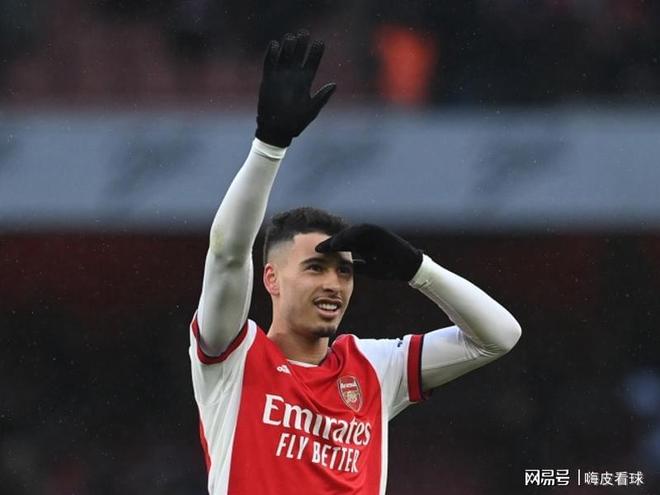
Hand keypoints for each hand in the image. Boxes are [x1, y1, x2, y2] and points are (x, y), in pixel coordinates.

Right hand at [255, 30, 336, 147]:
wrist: (277, 130)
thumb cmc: (296, 122)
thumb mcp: (312, 109)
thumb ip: (322, 97)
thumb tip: (334, 85)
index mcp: (305, 82)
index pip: (313, 63)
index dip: (316, 53)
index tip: (320, 42)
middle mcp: (293, 77)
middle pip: (298, 56)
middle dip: (301, 45)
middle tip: (304, 33)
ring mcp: (280, 77)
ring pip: (284, 57)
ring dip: (287, 47)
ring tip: (291, 37)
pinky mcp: (268, 80)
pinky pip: (269, 64)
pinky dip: (272, 54)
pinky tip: (275, 44)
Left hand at [315, 224, 422, 281]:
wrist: (407, 267)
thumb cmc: (391, 268)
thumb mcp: (369, 269)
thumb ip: (358, 266)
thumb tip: (344, 269)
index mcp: (363, 246)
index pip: (343, 245)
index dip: (330, 249)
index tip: (317, 253)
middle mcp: (365, 238)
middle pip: (344, 238)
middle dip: (330, 243)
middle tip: (317, 248)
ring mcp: (371, 233)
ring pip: (350, 233)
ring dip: (338, 239)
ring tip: (327, 246)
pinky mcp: (377, 231)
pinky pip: (360, 231)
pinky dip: (350, 236)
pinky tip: (340, 242)